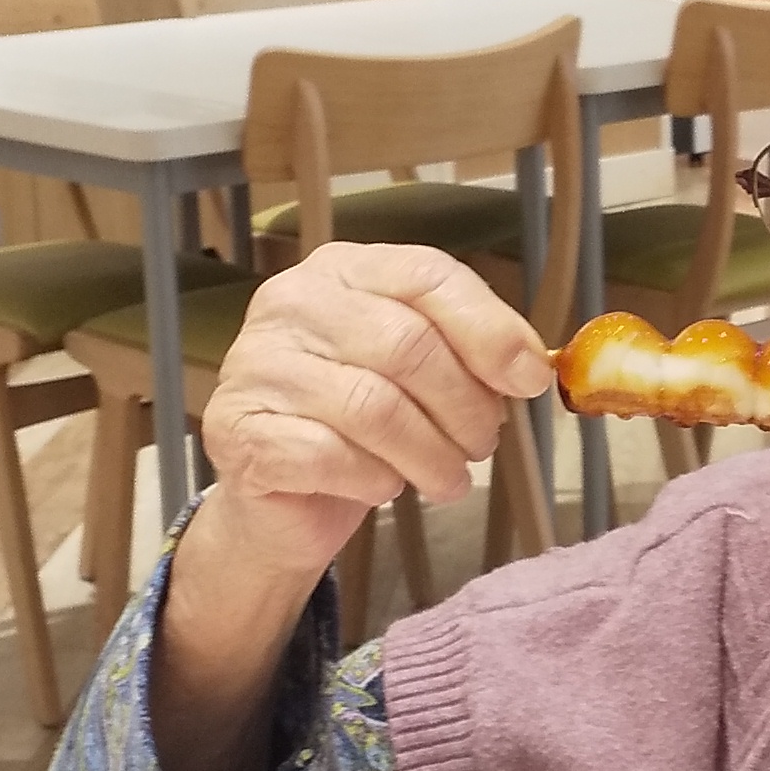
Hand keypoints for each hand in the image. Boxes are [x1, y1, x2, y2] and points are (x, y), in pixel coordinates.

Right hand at [193, 240, 550, 577]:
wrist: (279, 501)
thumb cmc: (357, 427)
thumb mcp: (417, 374)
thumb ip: (468, 352)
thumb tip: (531, 367)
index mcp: (342, 270)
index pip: (427, 274)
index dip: (490, 330)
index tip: (530, 380)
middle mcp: (292, 303)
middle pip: (407, 344)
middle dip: (464, 406)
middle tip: (481, 445)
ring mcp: (257, 365)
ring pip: (374, 407)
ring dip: (431, 455)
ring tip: (447, 478)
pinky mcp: (238, 430)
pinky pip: (330, 456)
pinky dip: (375, 481)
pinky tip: (384, 487)